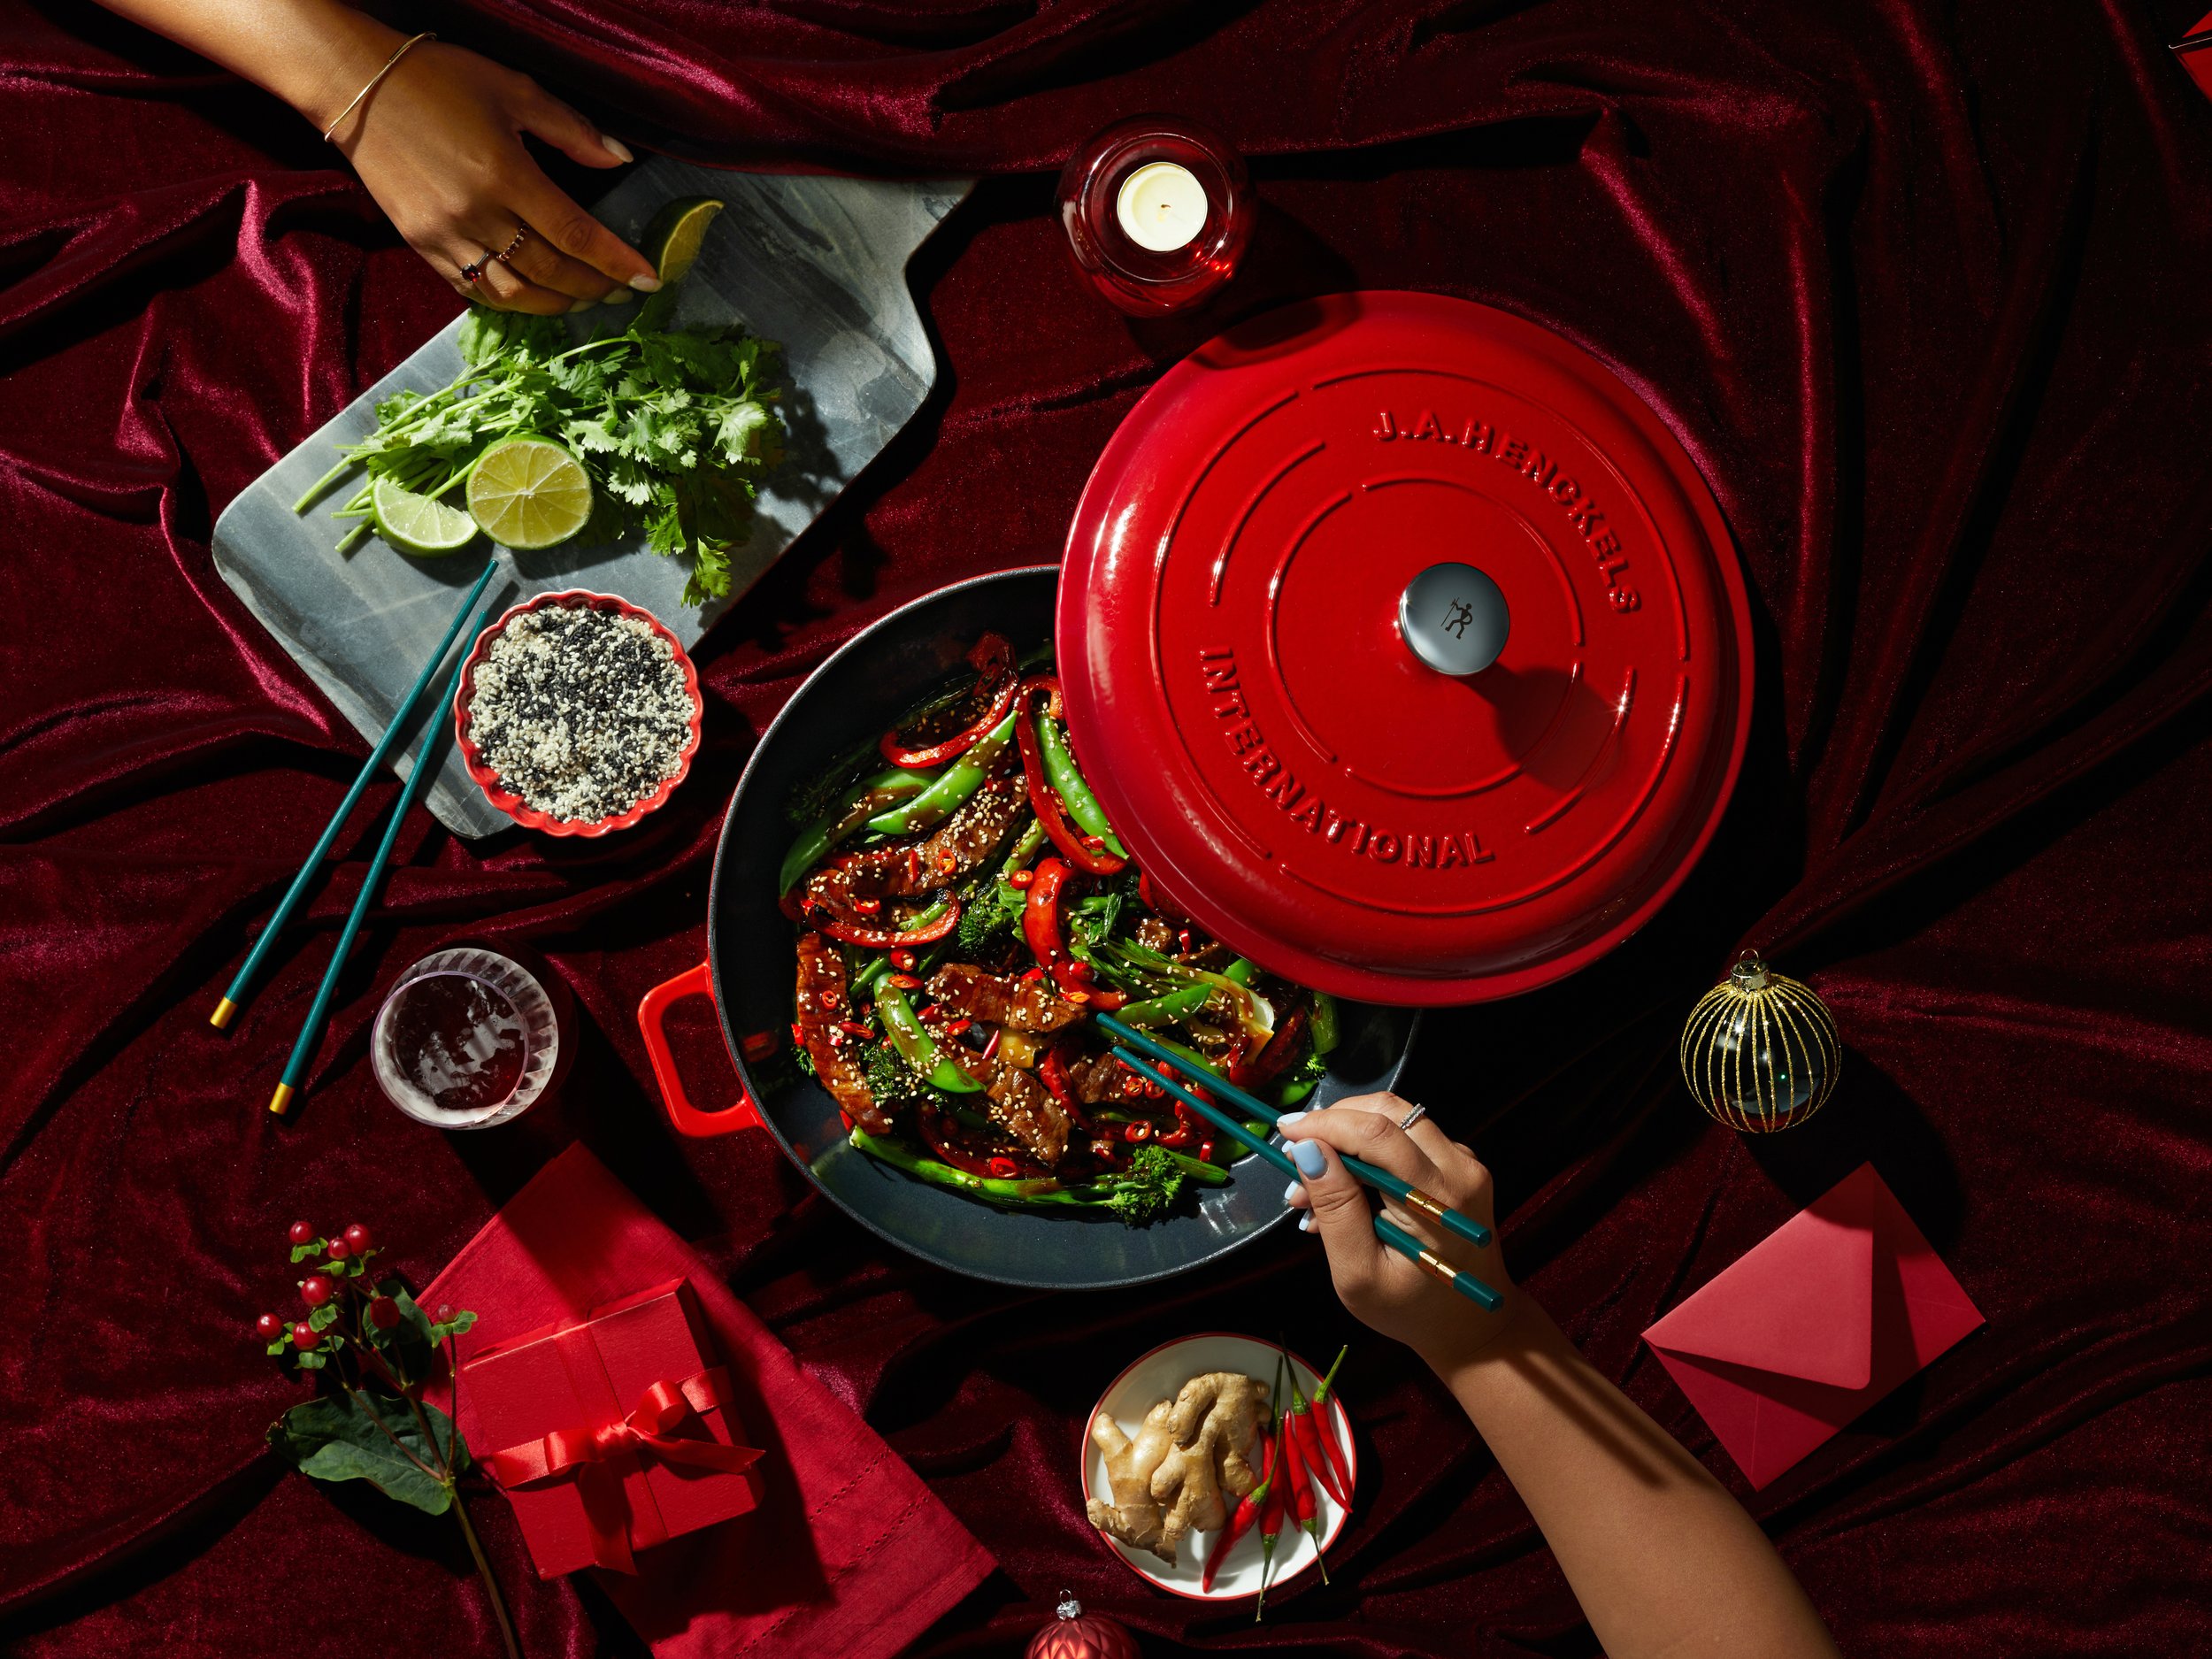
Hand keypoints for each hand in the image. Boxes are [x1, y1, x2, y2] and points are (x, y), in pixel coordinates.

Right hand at [332, 40, 657, 312]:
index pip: (576, 233)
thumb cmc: (439, 79)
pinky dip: (510, 302)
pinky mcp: (421, 245)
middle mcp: (476, 213)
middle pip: (550, 271)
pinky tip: (533, 297)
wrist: (356, 86)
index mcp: (505, 173)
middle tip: (621, 291)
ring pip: (513, 293)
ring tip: (583, 300)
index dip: (617, 261)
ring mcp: (445, 236)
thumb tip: (620, 157)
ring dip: (556, 304)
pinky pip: (474, 291)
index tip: (649, 279)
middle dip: (594, 287)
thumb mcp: (513, 90)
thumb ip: (572, 130)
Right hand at [1281, 1093, 1520, 1373]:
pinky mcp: (1459, 1164)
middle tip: (1296, 1159)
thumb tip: (1308, 1150)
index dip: (1324, 1124)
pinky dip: (1367, 1151)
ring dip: (1346, 1137)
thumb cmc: (1410, 1309)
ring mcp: (1463, 1162)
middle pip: (1388, 1111)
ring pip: (1396, 1117)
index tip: (1283, 1132)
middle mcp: (1459, 1167)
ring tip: (1314, 1188)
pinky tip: (1345, 1191)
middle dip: (1333, 1124)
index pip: (1376, 1133)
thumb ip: (1335, 1209)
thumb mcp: (1359, 1274)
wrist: (1471, 1326)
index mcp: (1438, 1197)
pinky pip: (1406, 1137)